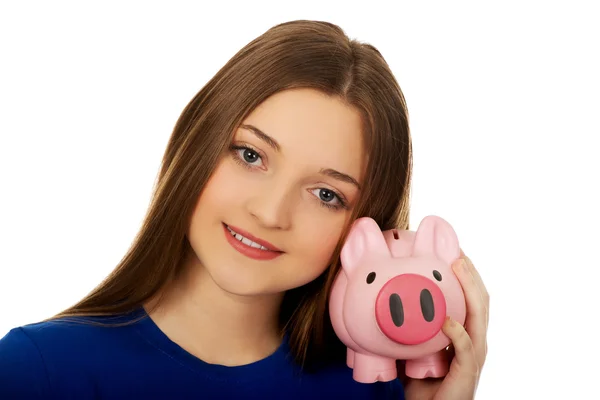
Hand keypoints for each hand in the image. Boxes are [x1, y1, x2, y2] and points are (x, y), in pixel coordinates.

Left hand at [398, 251, 488, 399]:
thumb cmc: (421, 383)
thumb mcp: (416, 347)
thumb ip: (412, 326)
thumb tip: (388, 298)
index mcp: (465, 334)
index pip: (472, 298)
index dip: (467, 275)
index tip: (455, 251)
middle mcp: (474, 342)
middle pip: (481, 301)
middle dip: (471, 275)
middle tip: (458, 253)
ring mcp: (473, 358)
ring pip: (478, 318)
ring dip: (470, 290)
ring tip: (458, 268)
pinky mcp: (466, 374)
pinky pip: (466, 350)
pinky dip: (458, 333)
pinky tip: (448, 320)